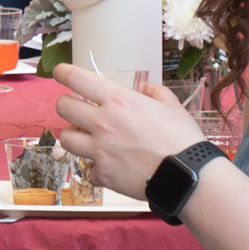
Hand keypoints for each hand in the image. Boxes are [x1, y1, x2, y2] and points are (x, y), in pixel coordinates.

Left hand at [53, 63, 204, 199]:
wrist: (189, 177)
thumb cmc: (182, 139)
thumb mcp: (171, 104)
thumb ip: (152, 91)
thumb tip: (142, 89)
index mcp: (118, 100)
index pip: (76, 79)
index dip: (63, 73)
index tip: (59, 72)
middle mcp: (103, 123)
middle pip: (63, 108)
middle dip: (67, 106)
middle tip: (77, 110)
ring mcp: (99, 151)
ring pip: (66, 138)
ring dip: (75, 136)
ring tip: (89, 138)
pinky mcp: (103, 175)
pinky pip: (87, 168)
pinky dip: (95, 167)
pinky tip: (109, 166)